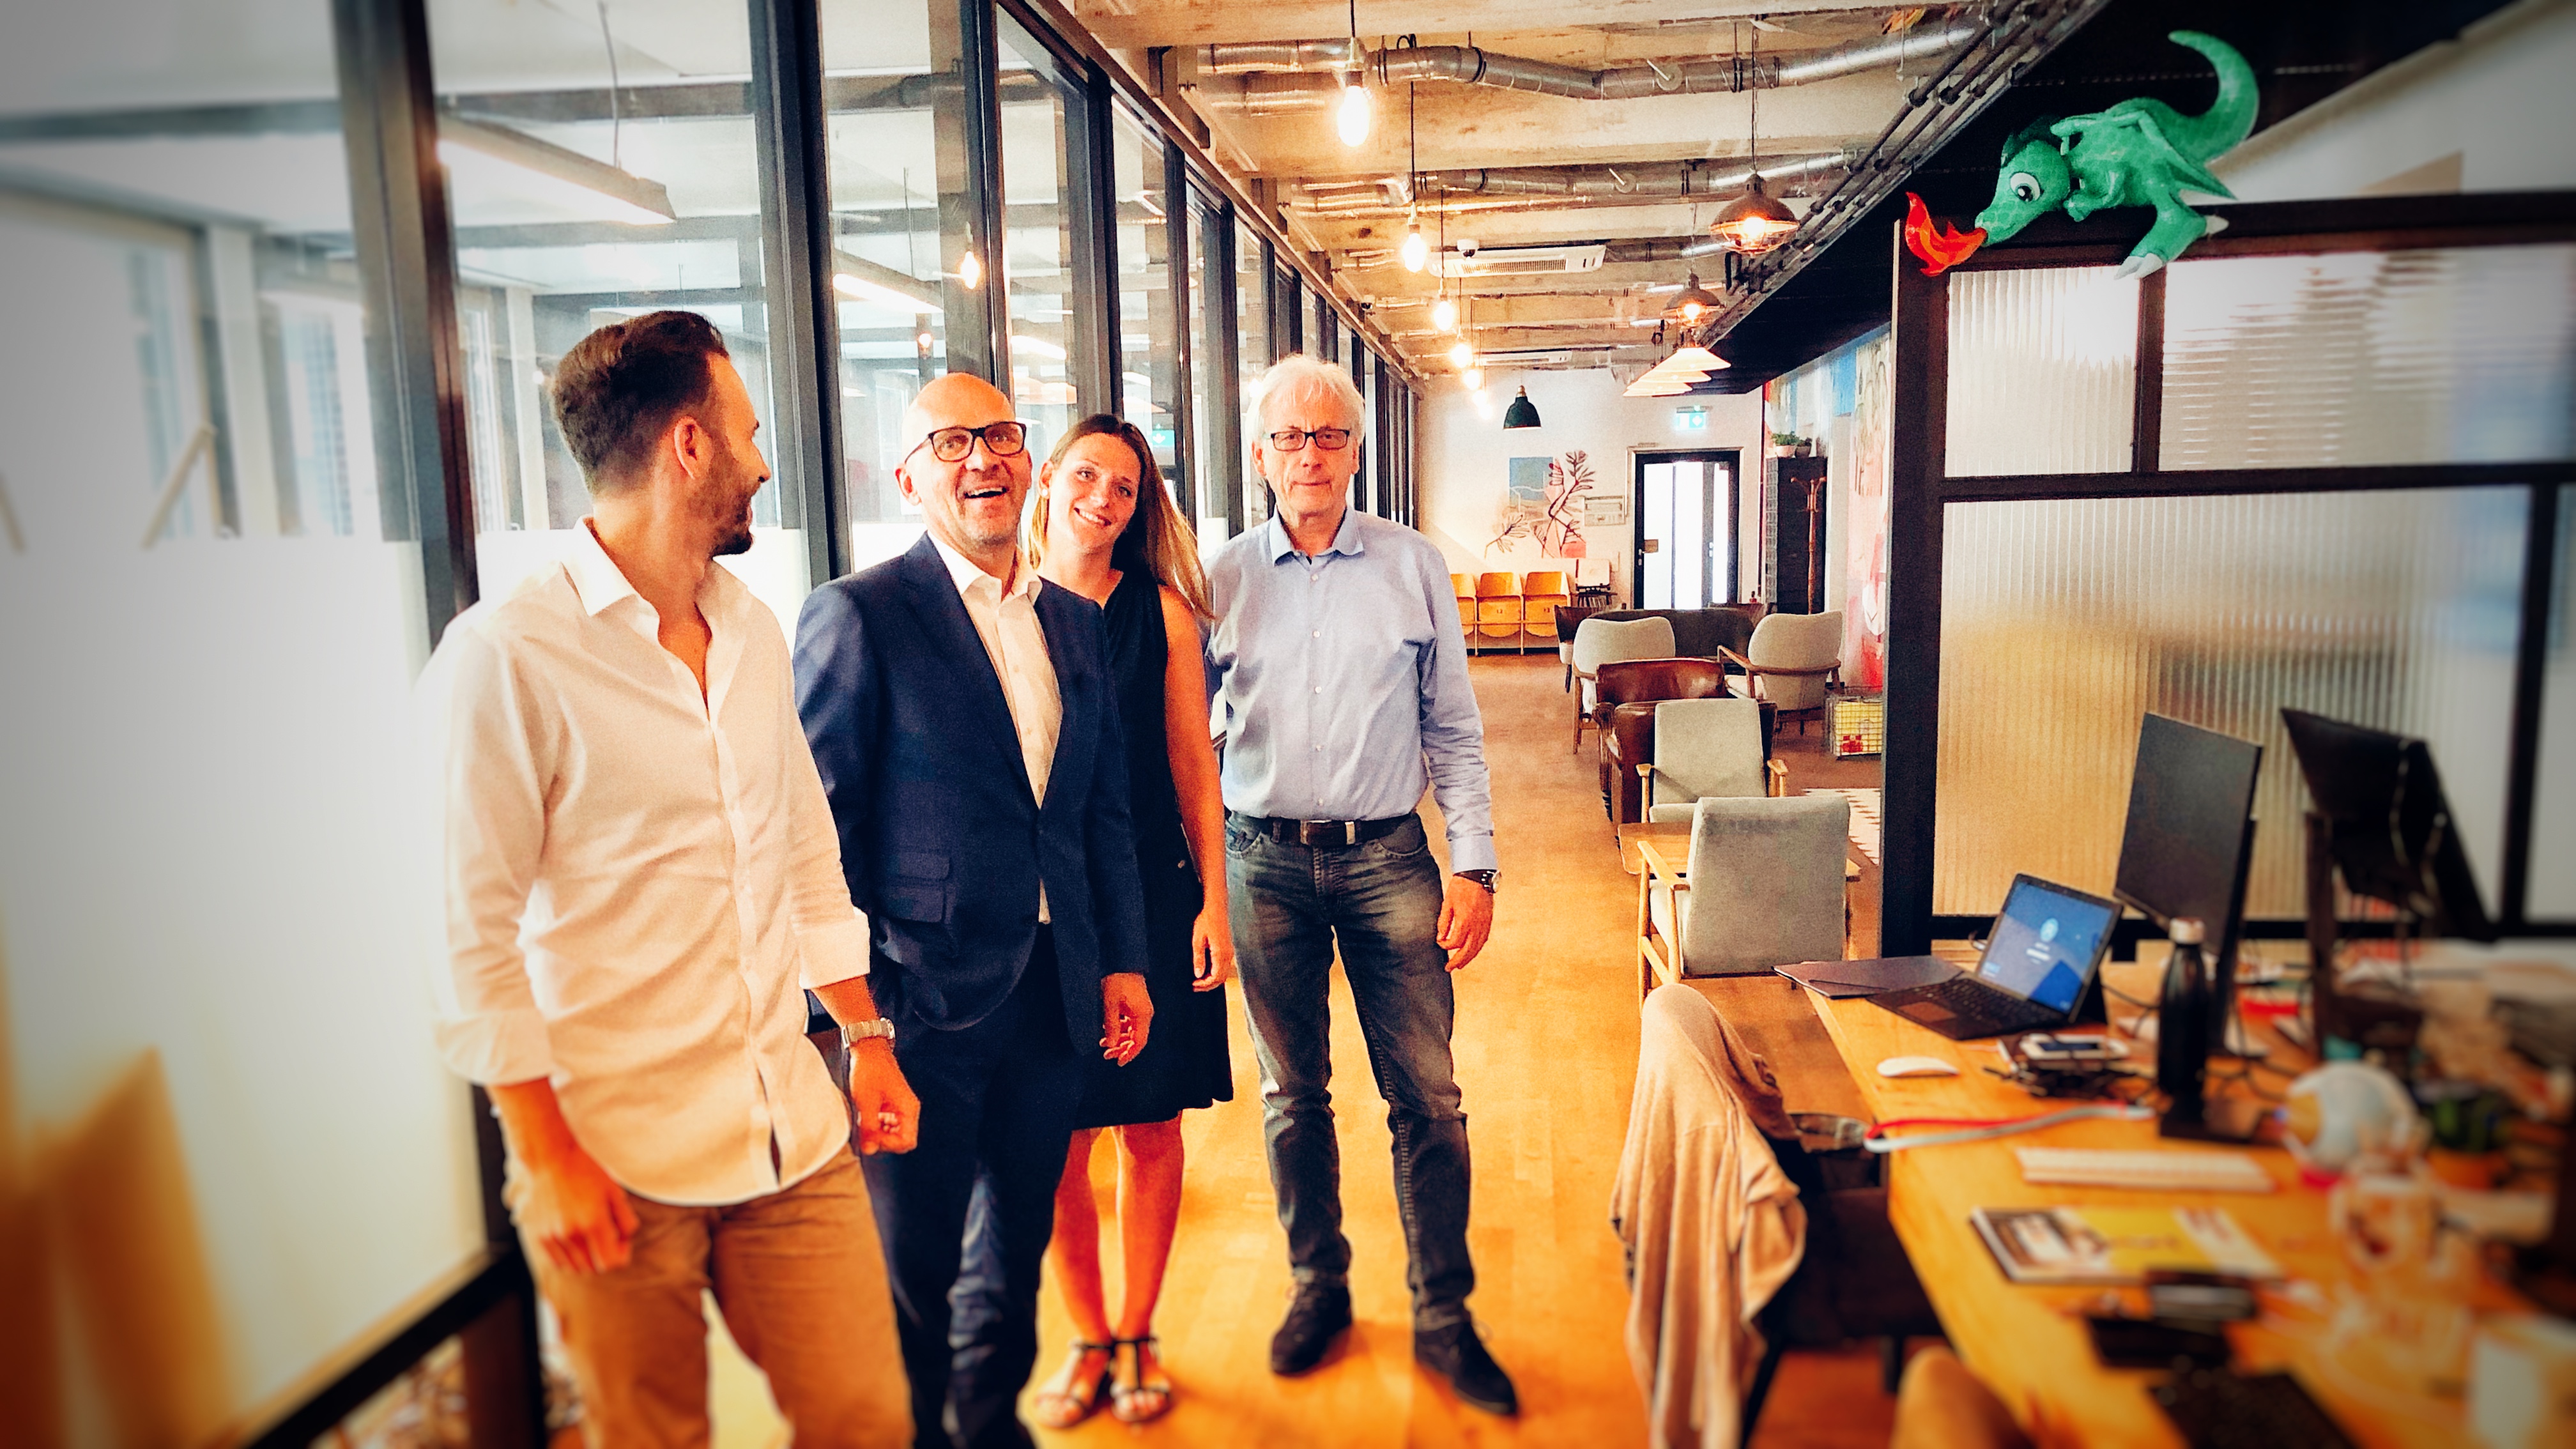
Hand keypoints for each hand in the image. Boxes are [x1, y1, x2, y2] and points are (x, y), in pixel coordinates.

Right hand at [516, 1141, 639, 1275]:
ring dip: (587, 1258)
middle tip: (608, 1236)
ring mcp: (552, 1237)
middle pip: (593, 1268)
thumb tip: (625, 1240)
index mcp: (593, 1222)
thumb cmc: (584, 1170)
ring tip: (590, 1236)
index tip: (621, 1240)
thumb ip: (625, 1219)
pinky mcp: (539, 1236)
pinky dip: (569, 1258)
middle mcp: (571, 1234)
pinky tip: (574, 1238)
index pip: (611, 1262)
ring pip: (575, 1267)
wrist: (548, 1158)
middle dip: (605, 1256)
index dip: (622, 1255)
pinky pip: (557, 1261)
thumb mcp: (613, 1190)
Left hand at [847, 1038, 918, 1154]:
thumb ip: (869, 1128)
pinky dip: (876, 1126)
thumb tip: (869, 1151)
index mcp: (908, 1109)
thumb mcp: (867, 1102)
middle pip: (901, 1139)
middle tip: (866, 1133)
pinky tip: (865, 1119)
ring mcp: (899, 1108)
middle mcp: (907, 1110)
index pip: (907, 1141)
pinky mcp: (891, 1106)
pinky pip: (887, 1124)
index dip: (889, 1145)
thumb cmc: (870, 1071)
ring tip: (864, 1125)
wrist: (868, 1050)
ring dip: (879, 1134)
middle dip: (883, 1140)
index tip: (872, 1138)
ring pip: (893, 1133)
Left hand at [1101, 971, 1153, 1063]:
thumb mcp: (1110, 1004)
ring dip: (1118, 1038)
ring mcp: (1140, 1008)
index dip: (1130, 1054)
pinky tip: (1107, 1029)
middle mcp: (1144, 1013)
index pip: (1139, 1042)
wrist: (1120, 960)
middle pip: (1135, 1038)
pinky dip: (1118, 1028)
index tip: (1119, 1062)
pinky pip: (1128, 1021)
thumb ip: (1111, 1025)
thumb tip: (1111, 1044)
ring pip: (1131, 1030)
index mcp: (1143, 1015)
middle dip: (1121, 1048)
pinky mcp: (1134, 1003)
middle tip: (1106, 1054)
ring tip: (1103, 1042)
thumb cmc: (1116, 980)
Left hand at [1190, 900, 1236, 988]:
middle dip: (1208, 985)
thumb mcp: (1197, 940)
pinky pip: (1224, 967)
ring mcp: (1230, 952)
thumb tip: (1198, 974)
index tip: (1194, 985)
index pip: (1215, 977)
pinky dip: (1216, 973)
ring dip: (1212, 980)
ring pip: (1223, 974)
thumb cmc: (1206, 921)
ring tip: (1199, 981)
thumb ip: (1198, 958)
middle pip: (1221, 979)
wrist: (1216, 909)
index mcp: (1220, 953)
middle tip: (1195, 986)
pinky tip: (1206, 971)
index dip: (1205, 985)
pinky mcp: (1228, 950)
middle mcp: (1228, 955)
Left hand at [1437, 874, 1495, 972]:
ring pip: (1477, 947)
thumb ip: (1443, 922)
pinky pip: (1484, 940)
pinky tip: (1472, 952)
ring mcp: (1484, 924)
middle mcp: (1476, 926)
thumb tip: (1440, 938)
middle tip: (1449, 969)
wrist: (1477, 875)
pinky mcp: (1489, 921)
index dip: (1445, 945)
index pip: (1454, 943)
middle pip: (1467, 950)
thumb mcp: (1447, 903)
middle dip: (1457, 961)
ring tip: (1460, 965)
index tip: (1439, 942)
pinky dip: (1477, 949)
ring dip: (1469, 958)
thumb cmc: (1460, 887)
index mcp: (1464, 921)